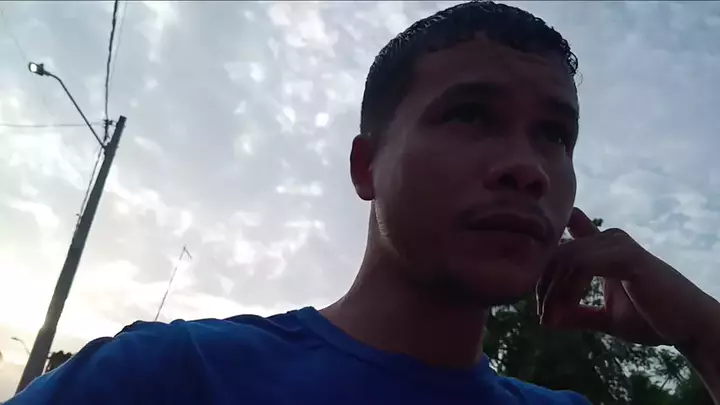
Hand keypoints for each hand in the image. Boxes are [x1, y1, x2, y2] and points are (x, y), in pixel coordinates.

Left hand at [536, 207, 719, 347]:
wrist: (690, 328)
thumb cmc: (651, 320)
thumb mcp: (604, 318)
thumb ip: (576, 314)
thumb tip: (544, 320)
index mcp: (602, 247)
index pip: (563, 237)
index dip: (543, 259)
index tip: (536, 294)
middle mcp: (608, 238)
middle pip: (556, 252)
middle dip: (543, 287)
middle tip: (543, 318)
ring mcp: (618, 243)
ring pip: (565, 259)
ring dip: (553, 292)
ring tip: (551, 319)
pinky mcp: (627, 256)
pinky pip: (582, 266)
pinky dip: (568, 290)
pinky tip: (566, 312)